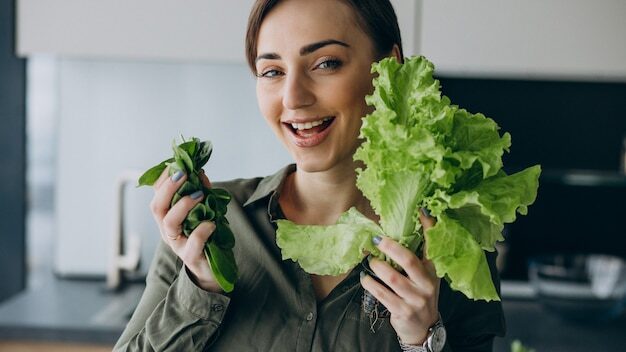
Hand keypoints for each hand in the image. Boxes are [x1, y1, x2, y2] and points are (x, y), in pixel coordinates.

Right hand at [149, 167, 221, 291]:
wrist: (213, 269)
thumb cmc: (205, 237)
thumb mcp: (202, 211)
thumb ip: (201, 192)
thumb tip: (201, 172)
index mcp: (167, 217)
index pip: (157, 195)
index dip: (162, 179)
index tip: (175, 165)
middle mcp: (167, 230)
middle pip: (157, 207)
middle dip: (168, 188)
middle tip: (184, 174)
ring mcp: (177, 244)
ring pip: (169, 223)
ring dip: (183, 205)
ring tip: (200, 194)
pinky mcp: (191, 256)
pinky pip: (192, 243)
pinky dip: (202, 230)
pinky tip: (211, 223)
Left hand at [360, 210, 438, 344]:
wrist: (423, 329)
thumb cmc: (419, 296)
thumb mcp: (424, 276)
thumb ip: (415, 257)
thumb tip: (398, 232)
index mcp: (433, 271)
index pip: (432, 246)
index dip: (428, 227)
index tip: (421, 210)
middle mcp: (427, 284)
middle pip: (409, 261)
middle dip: (392, 248)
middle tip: (377, 239)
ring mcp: (415, 299)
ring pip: (393, 278)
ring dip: (377, 266)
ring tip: (369, 260)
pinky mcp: (402, 311)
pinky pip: (382, 294)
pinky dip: (370, 284)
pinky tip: (364, 278)